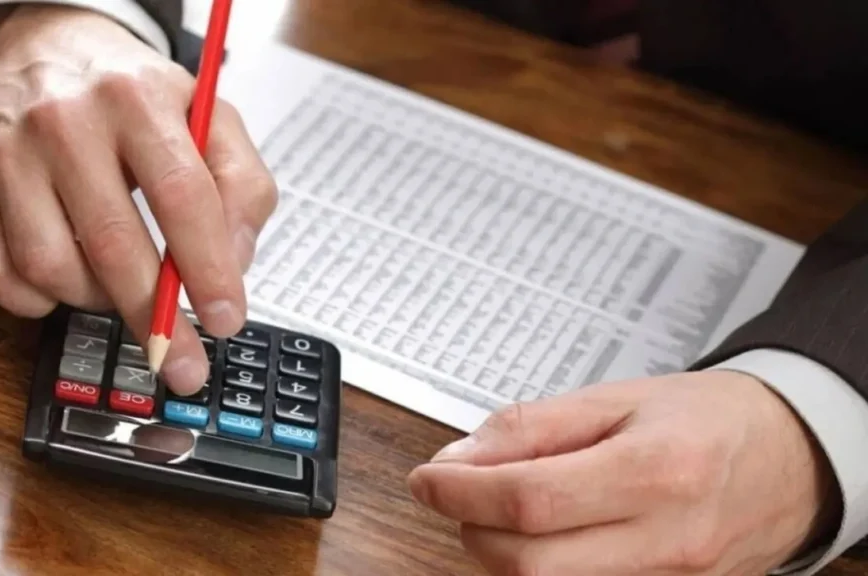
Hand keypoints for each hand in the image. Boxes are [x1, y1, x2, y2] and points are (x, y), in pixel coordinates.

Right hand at [0, 5, 276, 393]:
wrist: (34, 45)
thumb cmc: (128, 93)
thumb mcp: (206, 115)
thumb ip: (241, 185)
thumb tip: (233, 263)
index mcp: (137, 99)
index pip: (182, 196)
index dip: (208, 270)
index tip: (225, 319)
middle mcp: (64, 122)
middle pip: (113, 245)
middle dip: (155, 318)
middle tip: (182, 360)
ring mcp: (5, 156)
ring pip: (52, 270)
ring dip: (96, 300)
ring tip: (120, 285)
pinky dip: (39, 300)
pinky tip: (68, 278)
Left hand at [407, 371, 840, 574]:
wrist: (786, 456)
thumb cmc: (707, 419)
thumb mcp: (616, 398)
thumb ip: (531, 428)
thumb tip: (460, 458)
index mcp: (655, 471)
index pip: (528, 501)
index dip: (461, 492)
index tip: (429, 478)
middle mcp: (667, 541)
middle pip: (528, 564)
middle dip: (470, 528)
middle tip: (458, 491)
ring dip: (500, 553)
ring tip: (504, 507)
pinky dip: (541, 570)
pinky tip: (541, 535)